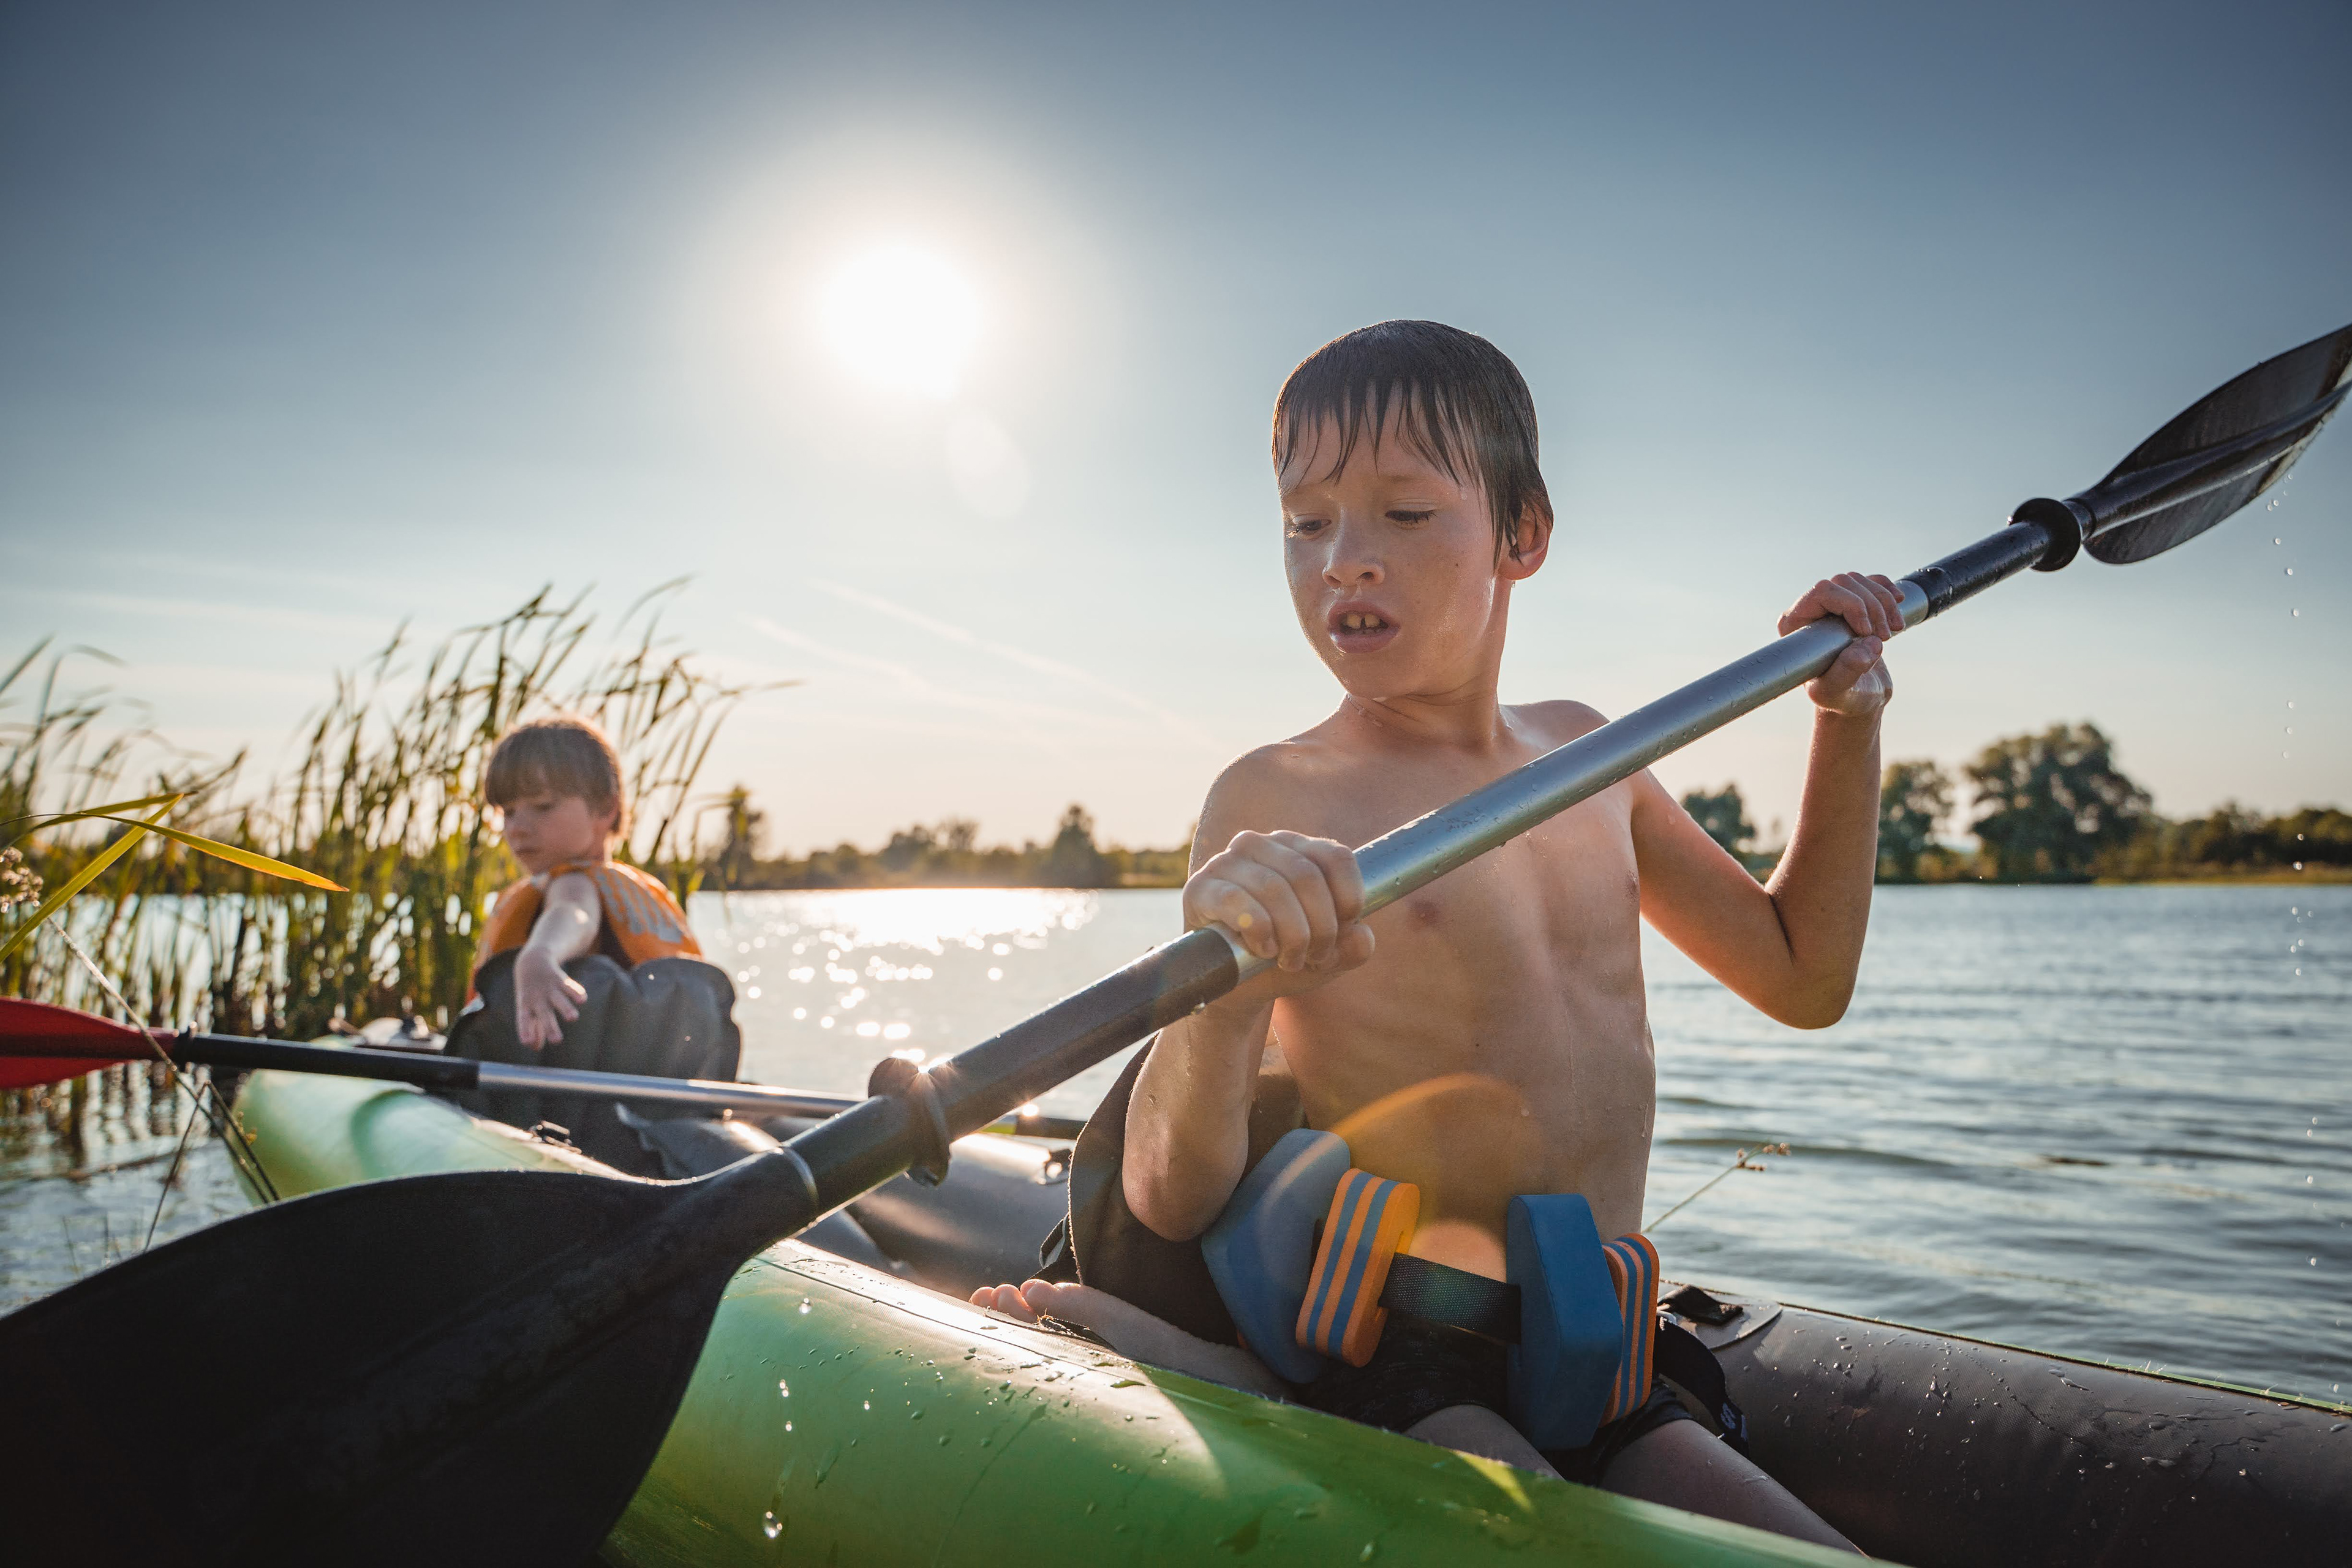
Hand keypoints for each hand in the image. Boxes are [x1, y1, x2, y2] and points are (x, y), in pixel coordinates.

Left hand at [514, 947, 584, 1049]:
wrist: (532, 962)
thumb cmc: (530, 993)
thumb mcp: (526, 1009)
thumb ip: (532, 1028)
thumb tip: (535, 1047)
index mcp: (525, 1006)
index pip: (523, 1020)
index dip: (525, 1030)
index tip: (527, 1042)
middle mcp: (537, 998)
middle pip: (543, 1013)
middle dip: (550, 1026)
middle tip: (557, 1040)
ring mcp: (549, 988)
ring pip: (558, 999)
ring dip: (565, 1008)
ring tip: (573, 1018)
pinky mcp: (561, 979)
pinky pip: (569, 986)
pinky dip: (576, 991)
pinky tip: (582, 999)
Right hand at [1185, 830, 1374, 999]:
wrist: (1237, 985)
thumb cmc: (1285, 958)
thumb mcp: (1329, 955)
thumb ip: (1353, 946)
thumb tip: (1361, 935)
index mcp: (1296, 848)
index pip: (1336, 857)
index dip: (1350, 898)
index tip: (1347, 929)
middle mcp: (1260, 845)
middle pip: (1307, 876)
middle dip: (1321, 927)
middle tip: (1317, 958)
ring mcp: (1226, 862)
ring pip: (1274, 888)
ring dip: (1291, 935)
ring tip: (1291, 962)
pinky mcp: (1200, 887)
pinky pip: (1236, 900)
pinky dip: (1259, 930)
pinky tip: (1263, 949)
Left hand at [1780, 571, 1899, 718]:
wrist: (1859, 698)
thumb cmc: (1842, 698)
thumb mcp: (1840, 693)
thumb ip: (1847, 672)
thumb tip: (1867, 645)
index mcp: (1795, 625)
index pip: (1821, 592)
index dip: (1850, 605)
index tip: (1866, 632)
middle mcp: (1811, 610)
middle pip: (1843, 583)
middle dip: (1871, 607)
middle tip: (1884, 637)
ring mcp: (1834, 605)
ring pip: (1859, 581)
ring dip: (1883, 602)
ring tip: (1893, 630)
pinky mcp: (1856, 605)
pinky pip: (1872, 582)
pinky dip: (1888, 591)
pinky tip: (1898, 605)